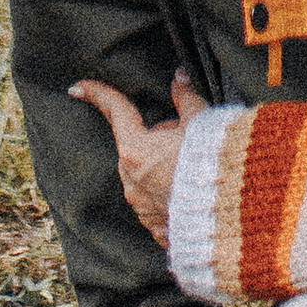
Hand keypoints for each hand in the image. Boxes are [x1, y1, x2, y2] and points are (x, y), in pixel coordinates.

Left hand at [72, 70, 207, 255]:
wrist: (228, 215)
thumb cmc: (213, 163)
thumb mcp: (201, 121)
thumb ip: (185, 98)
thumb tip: (179, 78)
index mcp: (137, 149)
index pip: (116, 112)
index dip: (98, 94)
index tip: (77, 86)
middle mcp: (131, 181)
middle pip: (139, 146)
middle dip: (158, 139)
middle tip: (189, 140)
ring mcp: (141, 207)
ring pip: (147, 175)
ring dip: (164, 168)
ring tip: (196, 169)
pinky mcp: (155, 228)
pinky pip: (157, 203)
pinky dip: (170, 196)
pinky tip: (193, 194)